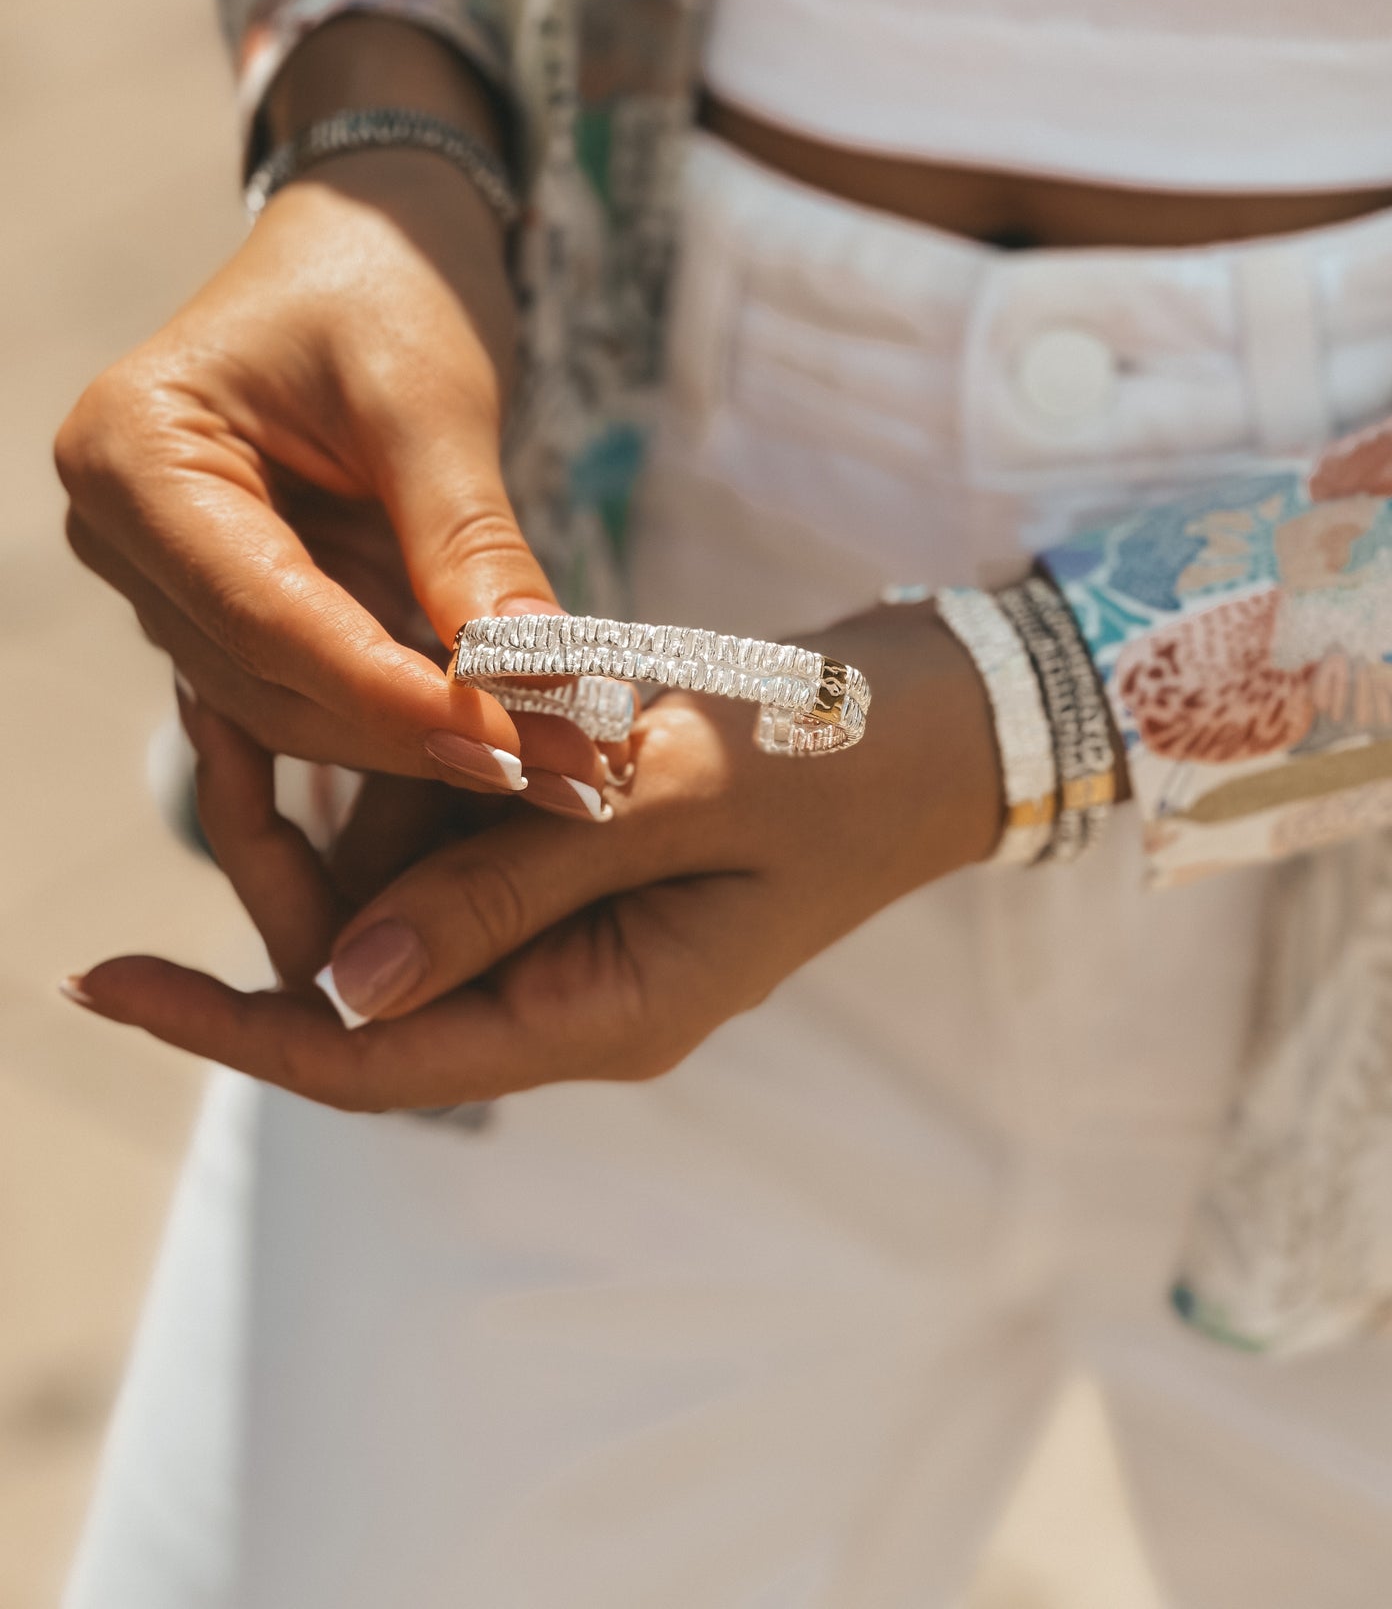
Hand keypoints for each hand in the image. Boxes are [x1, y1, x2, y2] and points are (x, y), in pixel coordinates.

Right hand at [55, 20, 606, 806]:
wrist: (365, 244)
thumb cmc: (384, 282)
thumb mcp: (433, 401)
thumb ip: (469, 545)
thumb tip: (540, 680)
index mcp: (135, 454)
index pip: (265, 613)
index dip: (392, 694)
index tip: (518, 743)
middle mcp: (124, 530)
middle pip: (273, 680)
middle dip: (423, 728)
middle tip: (573, 766)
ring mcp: (169, 577)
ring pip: (294, 705)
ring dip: (425, 736)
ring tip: (566, 753)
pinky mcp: (230, 602)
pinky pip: (315, 684)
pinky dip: (410, 709)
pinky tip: (512, 728)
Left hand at [64, 604, 1004, 1107]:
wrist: (943, 718)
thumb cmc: (832, 754)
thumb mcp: (665, 798)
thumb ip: (507, 886)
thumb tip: (340, 978)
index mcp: (604, 1014)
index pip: (375, 1061)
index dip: (230, 1029)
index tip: (101, 982)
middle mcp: (578, 995)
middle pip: (375, 977)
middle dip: (286, 867)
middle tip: (222, 714)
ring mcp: (586, 935)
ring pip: (412, 901)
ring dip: (358, 804)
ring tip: (319, 677)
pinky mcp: (593, 873)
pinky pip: (468, 846)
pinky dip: (422, 778)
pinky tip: (414, 687)